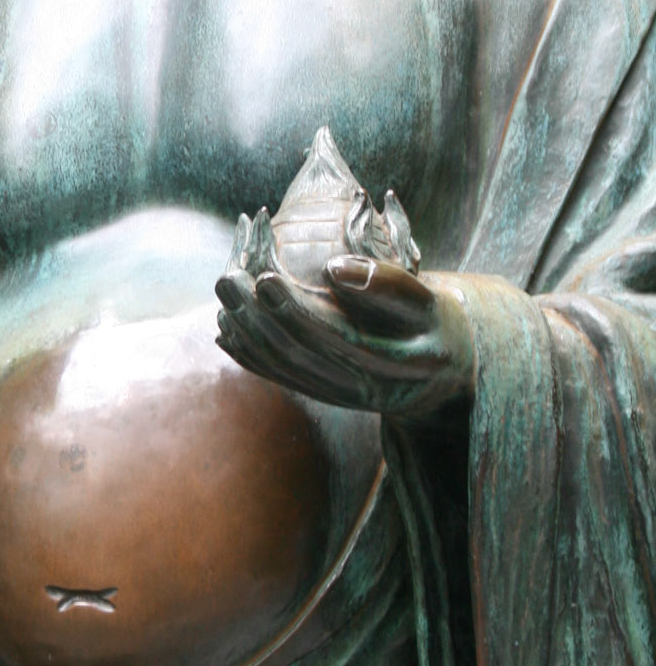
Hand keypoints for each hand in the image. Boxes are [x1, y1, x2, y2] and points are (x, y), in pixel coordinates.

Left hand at [215, 240, 474, 423]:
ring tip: (225, 293)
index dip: (298, 309)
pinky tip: (227, 328)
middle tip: (229, 277)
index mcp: (396, 363)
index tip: (265, 277)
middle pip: (301, 353)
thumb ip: (390, 285)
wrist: (439, 369)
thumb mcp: (428, 301)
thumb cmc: (434, 323)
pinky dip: (250, 355)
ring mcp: (340, 397)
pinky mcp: (324, 396)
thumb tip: (333, 269)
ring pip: (285, 368)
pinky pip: (281, 378)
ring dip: (247, 332)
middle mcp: (364, 389)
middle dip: (260, 317)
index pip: (337, 337)